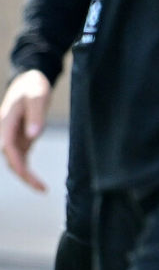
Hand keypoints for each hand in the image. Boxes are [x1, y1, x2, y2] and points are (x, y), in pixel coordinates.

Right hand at [0, 69, 52, 190]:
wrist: (29, 80)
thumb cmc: (33, 86)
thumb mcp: (37, 96)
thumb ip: (36, 115)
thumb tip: (33, 135)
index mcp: (5, 122)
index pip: (6, 146)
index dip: (15, 162)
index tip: (26, 175)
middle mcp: (5, 132)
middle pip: (10, 158)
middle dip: (23, 175)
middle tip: (41, 188)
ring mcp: (11, 137)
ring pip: (14, 161)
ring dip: (25, 176)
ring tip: (42, 189)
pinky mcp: (20, 140)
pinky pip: (21, 159)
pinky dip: (28, 171)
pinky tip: (39, 183)